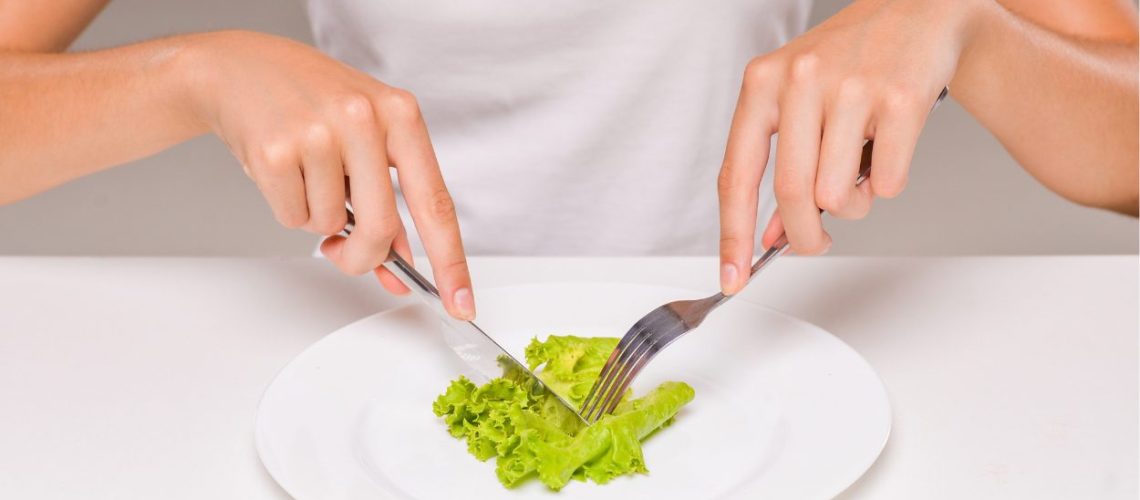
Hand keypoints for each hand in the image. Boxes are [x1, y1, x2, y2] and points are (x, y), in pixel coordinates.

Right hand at [183, 31, 473, 318]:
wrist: (242, 68)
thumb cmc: (313, 103)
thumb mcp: (368, 139)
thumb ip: (390, 201)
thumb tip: (401, 267)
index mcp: (401, 114)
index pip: (435, 202)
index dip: (451, 260)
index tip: (460, 302)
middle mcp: (364, 119)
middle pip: (381, 226)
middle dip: (363, 255)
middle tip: (342, 251)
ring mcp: (318, 133)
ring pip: (330, 226)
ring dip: (316, 218)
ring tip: (305, 173)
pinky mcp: (275, 150)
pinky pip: (292, 217)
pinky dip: (288, 207)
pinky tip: (283, 169)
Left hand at [717, 0, 979, 293]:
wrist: (919, 10)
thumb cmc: (850, 59)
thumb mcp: (797, 101)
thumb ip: (779, 164)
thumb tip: (769, 234)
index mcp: (763, 82)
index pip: (735, 175)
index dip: (732, 235)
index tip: (733, 276)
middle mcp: (801, 80)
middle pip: (790, 195)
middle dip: (804, 236)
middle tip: (815, 241)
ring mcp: (851, 88)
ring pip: (837, 196)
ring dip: (851, 206)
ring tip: (859, 173)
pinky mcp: (900, 100)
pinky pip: (887, 184)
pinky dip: (887, 185)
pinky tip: (889, 151)